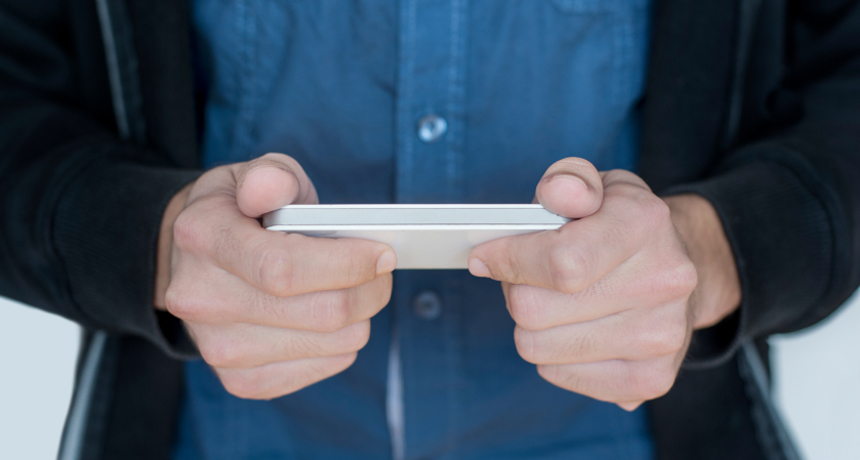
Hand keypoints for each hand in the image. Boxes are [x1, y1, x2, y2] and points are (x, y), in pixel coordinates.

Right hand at [153, 153, 396, 398]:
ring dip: (362, 316)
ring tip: (359, 288)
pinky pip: (321, 368)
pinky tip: (332, 319)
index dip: (347, 264)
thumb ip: (270, 177)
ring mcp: (217, 347)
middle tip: (383, 270)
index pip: (284, 269)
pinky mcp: (240, 379)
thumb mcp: (250, 176)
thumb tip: (273, 188)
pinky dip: (343, 342)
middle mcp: (201, 300)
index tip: (382, 253)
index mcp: (203, 239)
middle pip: (319, 312)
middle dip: (370, 289)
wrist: (191, 261)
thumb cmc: (237, 213)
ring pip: (330, 344)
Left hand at [468, 158, 739, 409]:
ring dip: (530, 325)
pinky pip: (558, 374)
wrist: (682, 269)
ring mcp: (662, 335)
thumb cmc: (620, 225)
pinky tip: (572, 330)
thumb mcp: (596, 185)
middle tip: (526, 278)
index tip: (484, 256)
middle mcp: (663, 281)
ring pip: (538, 347)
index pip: (560, 262)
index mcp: (645, 223)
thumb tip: (558, 194)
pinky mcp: (651, 378)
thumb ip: (568, 180)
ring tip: (552, 303)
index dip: (508, 261)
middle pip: (536, 310)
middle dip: (515, 291)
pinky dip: (551, 355)